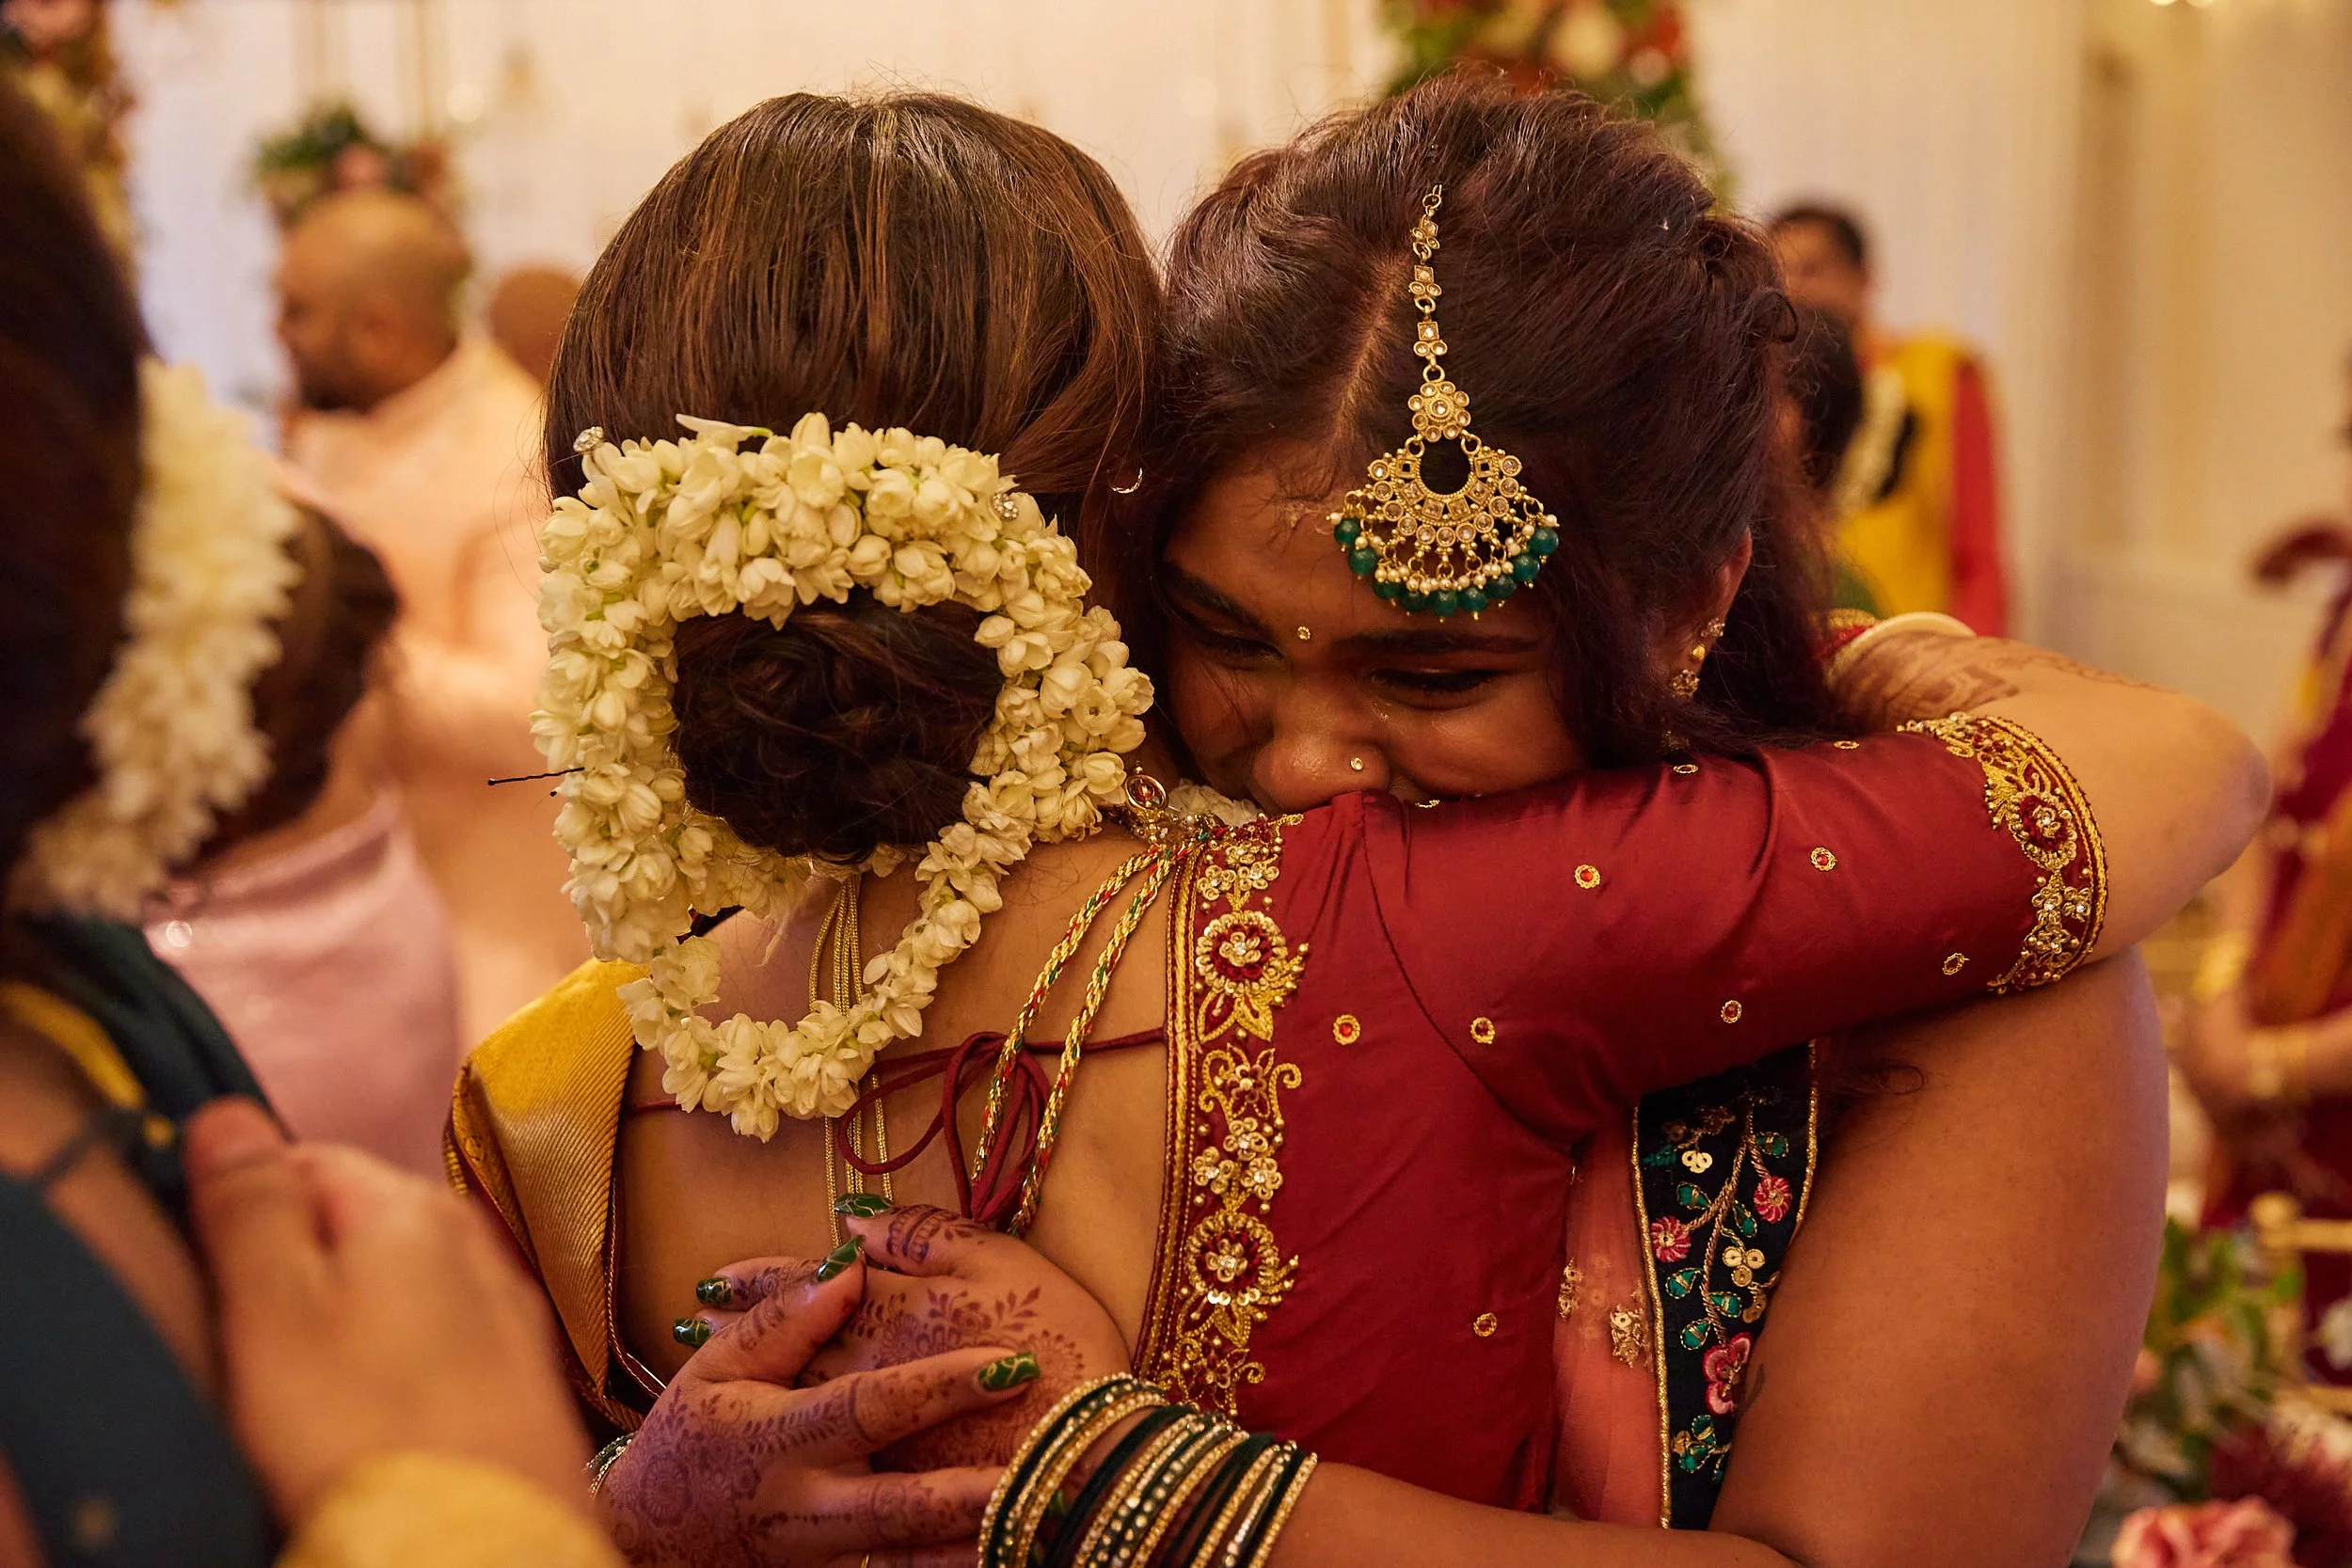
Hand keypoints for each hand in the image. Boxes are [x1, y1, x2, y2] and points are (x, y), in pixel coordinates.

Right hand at [182, 1098, 591, 1526]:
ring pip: (402, 1285)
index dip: (242, 1203)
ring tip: (310, 1391)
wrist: (477, 1550)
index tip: (210, 1269)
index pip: (305, 1157)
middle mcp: (475, 1240)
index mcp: (410, 1205)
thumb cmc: (363, 1431)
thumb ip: (253, 1207)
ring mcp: (509, 1312)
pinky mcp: (522, 1381)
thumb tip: (230, 1113)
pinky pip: (440, 1344)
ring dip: (353, 1318)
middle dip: (300, 1263)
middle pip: (358, 1219)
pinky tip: (377, 1414)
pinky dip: (399, 1364)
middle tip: (254, 1343)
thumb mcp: (275, 1311)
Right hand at [605, 1245, 1035, 1567]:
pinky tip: (1006, 1554)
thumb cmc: (691, 1443)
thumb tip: (849, 1263)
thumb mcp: (716, 1373)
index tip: (1008, 1365)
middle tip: (1044, 1468)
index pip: (873, 1406)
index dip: (941, 1386)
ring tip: (1045, 1520)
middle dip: (975, 1491)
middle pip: (904, 1506)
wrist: (654, 1545)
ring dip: (975, 1539)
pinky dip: (951, 1565)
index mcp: (784, 1437)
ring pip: (910, 1557)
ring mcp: (827, 1554)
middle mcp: (811, 1504)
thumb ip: (784, 1321)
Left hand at [686, 1205, 1129, 1472]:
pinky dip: (788, 1448)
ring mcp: (869, 1443)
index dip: (761, 1280)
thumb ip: (926, 1241)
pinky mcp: (888, 1492)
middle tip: (690, 1327)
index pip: (807, 1288)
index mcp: (890, 1317)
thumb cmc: (1065, 1349)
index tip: (713, 1278)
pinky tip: (771, 1447)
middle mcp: (863, 1381)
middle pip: (783, 1353)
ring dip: (751, 1391)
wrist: (1095, 1461)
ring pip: (790, 1409)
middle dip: (737, 1337)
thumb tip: (853, 1221)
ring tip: (708, 1383)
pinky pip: (819, 1467)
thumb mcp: (1005, 1266)